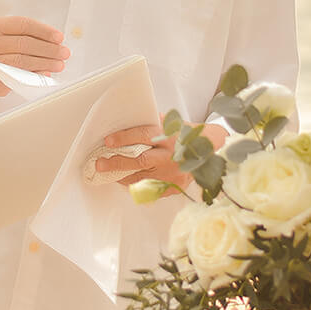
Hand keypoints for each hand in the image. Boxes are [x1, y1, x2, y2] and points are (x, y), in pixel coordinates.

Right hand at [0, 17, 69, 113]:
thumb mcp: (4, 33)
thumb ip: (26, 35)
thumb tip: (54, 44)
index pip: (23, 25)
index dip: (44, 31)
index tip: (59, 37)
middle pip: (25, 44)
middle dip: (48, 50)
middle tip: (64, 53)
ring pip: (22, 62)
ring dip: (44, 64)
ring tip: (59, 65)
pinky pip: (16, 78)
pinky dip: (33, 76)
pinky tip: (44, 75)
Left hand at [93, 122, 222, 185]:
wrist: (210, 149)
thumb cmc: (187, 134)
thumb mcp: (172, 123)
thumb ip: (153, 123)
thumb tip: (128, 121)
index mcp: (170, 137)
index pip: (143, 136)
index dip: (124, 138)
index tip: (108, 141)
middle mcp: (171, 156)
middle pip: (140, 160)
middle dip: (117, 162)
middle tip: (99, 164)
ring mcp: (173, 173)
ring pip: (143, 177)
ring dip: (123, 176)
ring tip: (110, 173)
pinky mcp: (175, 186)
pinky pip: (152, 188)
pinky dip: (137, 185)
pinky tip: (127, 181)